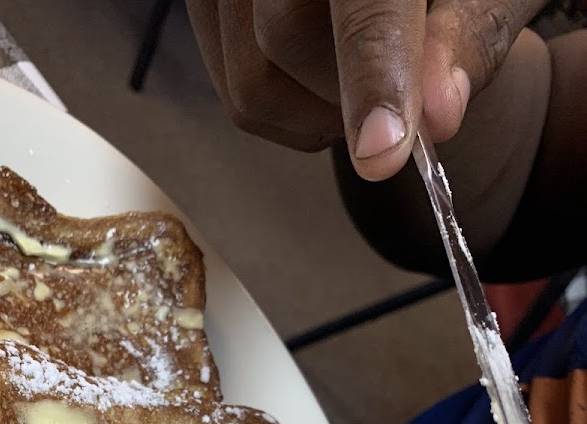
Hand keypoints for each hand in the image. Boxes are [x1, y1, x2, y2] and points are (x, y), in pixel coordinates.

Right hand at [185, 0, 545, 179]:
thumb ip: (469, 37)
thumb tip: (438, 114)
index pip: (365, 1)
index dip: (373, 75)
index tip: (382, 153)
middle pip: (286, 38)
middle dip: (345, 90)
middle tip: (401, 92)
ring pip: (252, 80)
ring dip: (315, 111)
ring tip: (366, 78)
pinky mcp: (210, 3)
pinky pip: (237, 91)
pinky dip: (288, 109)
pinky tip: (326, 74)